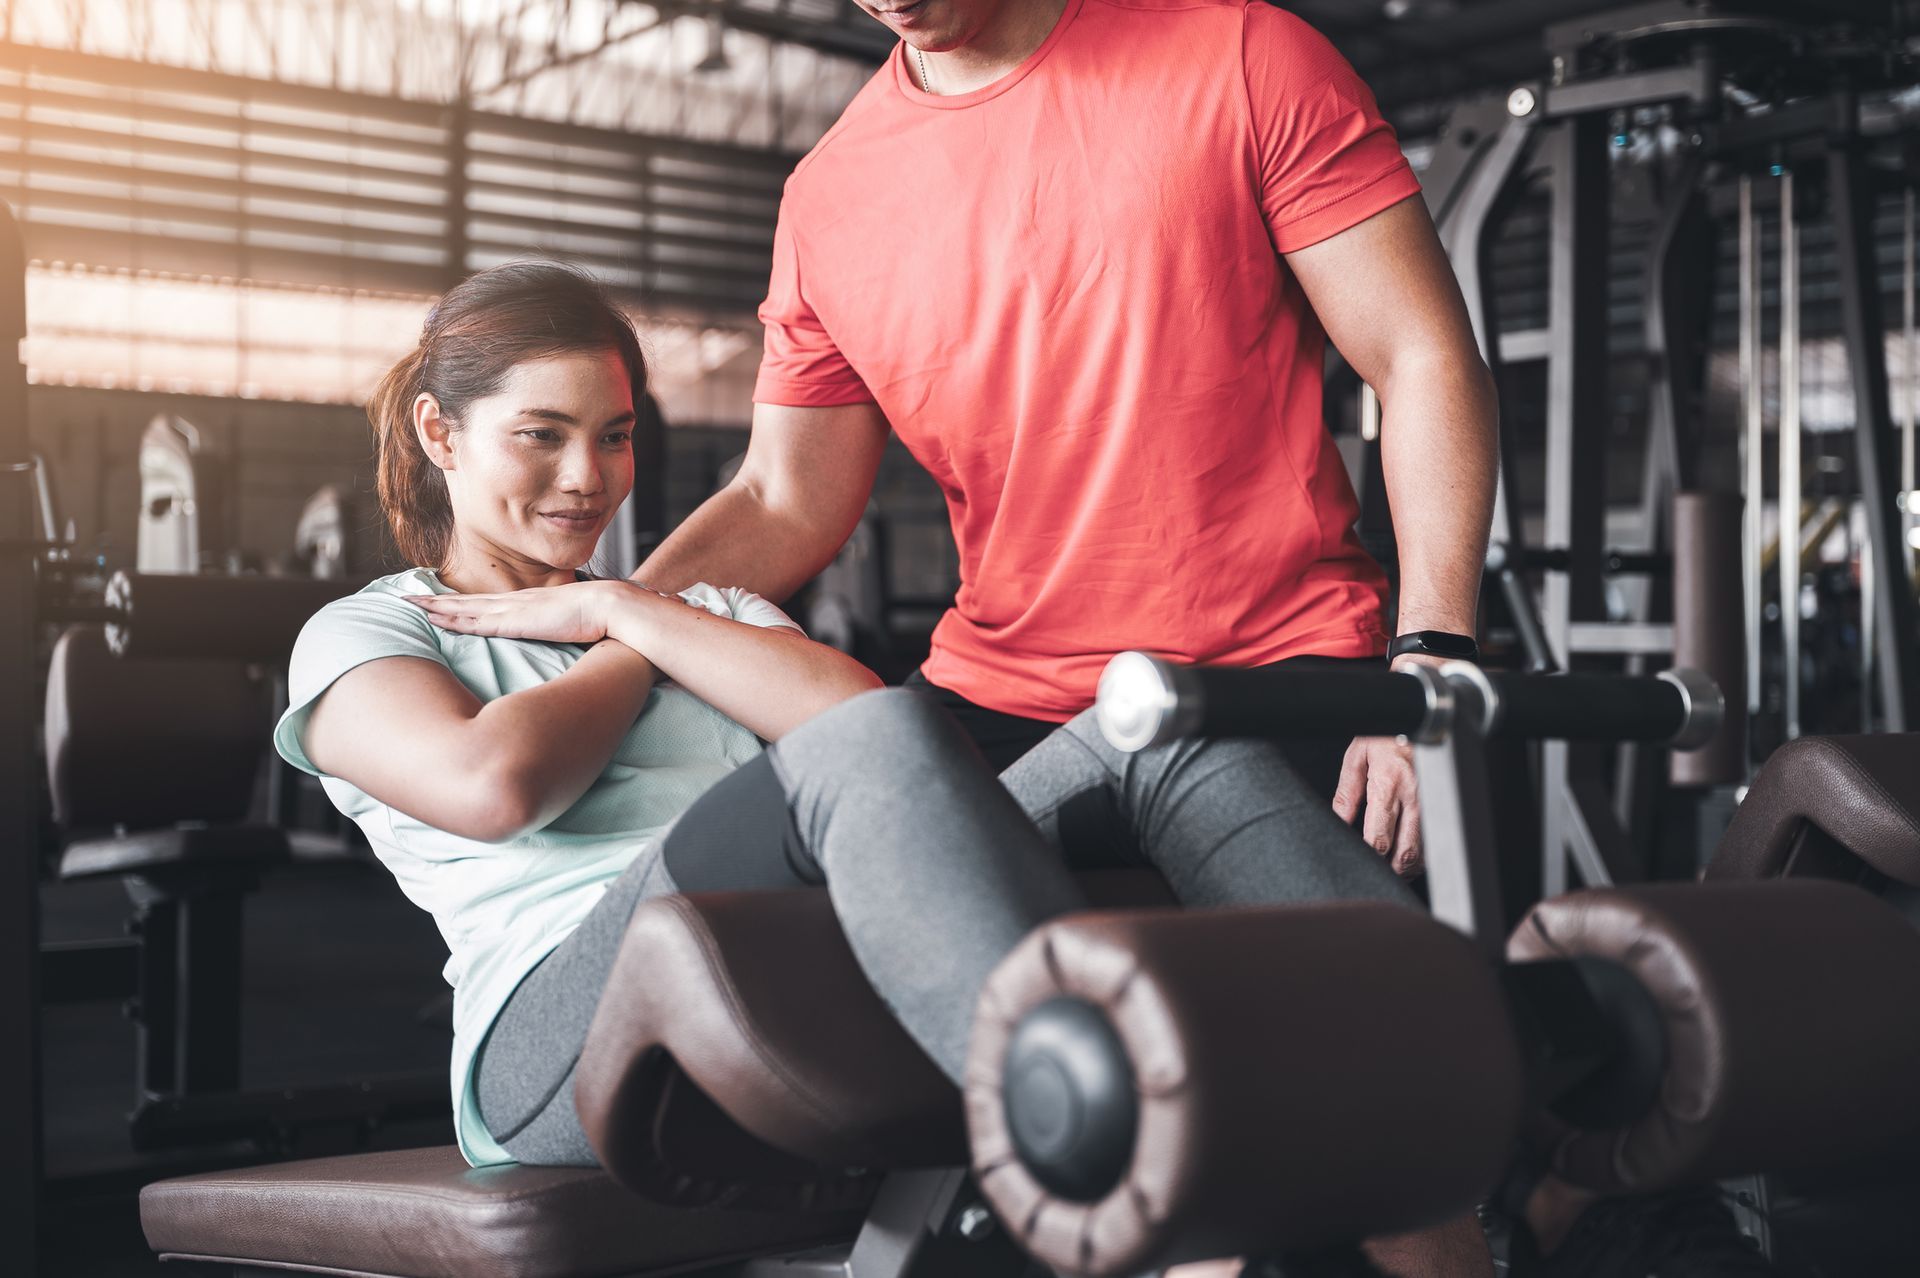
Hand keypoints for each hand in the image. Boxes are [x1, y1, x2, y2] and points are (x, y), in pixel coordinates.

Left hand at [404, 580, 627, 644]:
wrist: (611, 607)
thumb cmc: (601, 618)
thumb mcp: (575, 625)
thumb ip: (564, 630)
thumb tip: (569, 640)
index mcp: (529, 605)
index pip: (487, 604)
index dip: (462, 603)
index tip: (440, 602)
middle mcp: (515, 603)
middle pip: (467, 602)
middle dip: (436, 600)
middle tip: (409, 597)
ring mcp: (514, 610)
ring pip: (464, 608)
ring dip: (436, 607)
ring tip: (410, 603)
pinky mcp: (515, 621)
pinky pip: (476, 621)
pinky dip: (453, 618)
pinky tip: (435, 618)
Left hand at [1332, 734, 1421, 876]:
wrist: (1419, 720)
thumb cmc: (1386, 737)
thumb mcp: (1356, 757)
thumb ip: (1346, 793)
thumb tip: (1338, 821)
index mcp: (1388, 786)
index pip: (1379, 837)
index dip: (1369, 857)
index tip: (1360, 861)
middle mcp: (1414, 798)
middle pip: (1404, 852)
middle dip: (1389, 869)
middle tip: (1375, 872)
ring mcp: (1432, 804)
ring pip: (1423, 852)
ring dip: (1406, 866)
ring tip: (1390, 867)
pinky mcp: (1442, 805)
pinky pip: (1435, 842)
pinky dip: (1422, 856)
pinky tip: (1408, 855)